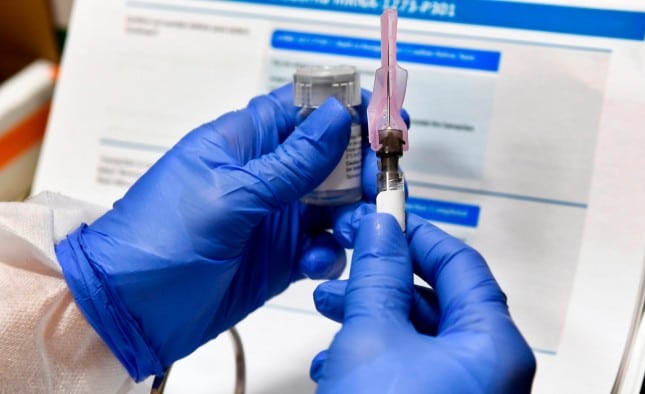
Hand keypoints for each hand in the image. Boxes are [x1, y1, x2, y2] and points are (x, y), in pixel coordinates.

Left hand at [54, 84, 385, 380]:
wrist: (130, 310)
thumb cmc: (158, 239)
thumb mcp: (230, 194)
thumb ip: (291, 161)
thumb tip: (337, 116)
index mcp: (243, 142)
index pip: (302, 109)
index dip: (345, 109)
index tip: (382, 121)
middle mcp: (264, 176)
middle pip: (330, 156)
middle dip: (359, 168)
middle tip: (376, 184)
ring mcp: (274, 217)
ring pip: (335, 203)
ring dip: (352, 214)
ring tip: (351, 230)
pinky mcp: (281, 256)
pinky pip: (324, 246)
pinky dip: (330, 253)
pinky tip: (315, 263)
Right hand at [311, 212, 535, 392]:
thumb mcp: (372, 339)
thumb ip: (378, 277)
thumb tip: (381, 232)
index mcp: (492, 345)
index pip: (461, 264)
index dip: (418, 235)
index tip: (386, 219)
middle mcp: (488, 371)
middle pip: (437, 300)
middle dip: (384, 279)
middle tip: (351, 259)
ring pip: (417, 336)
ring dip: (370, 317)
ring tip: (330, 307)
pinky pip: (409, 369)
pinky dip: (373, 356)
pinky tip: (336, 361)